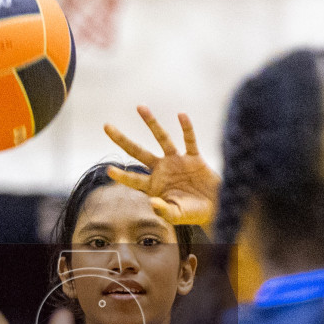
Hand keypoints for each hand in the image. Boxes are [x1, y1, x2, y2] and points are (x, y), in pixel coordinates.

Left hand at [104, 107, 219, 226]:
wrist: (216, 207)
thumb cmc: (193, 214)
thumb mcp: (177, 215)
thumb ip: (165, 210)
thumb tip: (152, 202)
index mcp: (154, 186)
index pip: (134, 179)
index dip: (122, 176)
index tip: (108, 170)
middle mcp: (162, 169)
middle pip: (138, 152)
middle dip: (122, 140)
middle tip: (106, 126)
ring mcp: (177, 161)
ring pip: (162, 138)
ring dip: (151, 123)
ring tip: (140, 107)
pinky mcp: (194, 157)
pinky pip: (189, 140)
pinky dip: (186, 128)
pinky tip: (181, 115)